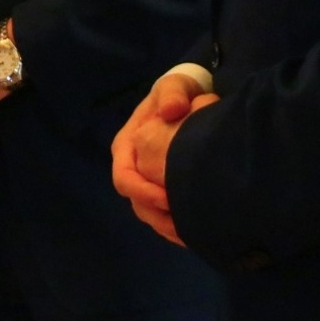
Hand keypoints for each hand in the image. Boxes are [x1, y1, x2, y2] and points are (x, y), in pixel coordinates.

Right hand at [111, 73, 217, 244]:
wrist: (189, 101)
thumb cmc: (177, 95)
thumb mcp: (174, 87)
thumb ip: (172, 93)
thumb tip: (171, 110)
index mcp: (126, 146)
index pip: (124, 177)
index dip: (142, 192)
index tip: (167, 198)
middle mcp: (133, 167)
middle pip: (136, 202)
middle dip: (158, 216)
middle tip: (184, 225)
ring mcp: (146, 180)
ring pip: (149, 213)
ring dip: (168, 227)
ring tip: (191, 234)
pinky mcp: (162, 189)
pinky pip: (163, 215)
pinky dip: (176, 227)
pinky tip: (195, 233)